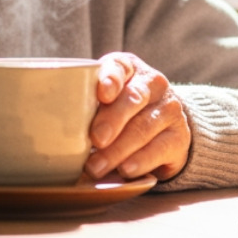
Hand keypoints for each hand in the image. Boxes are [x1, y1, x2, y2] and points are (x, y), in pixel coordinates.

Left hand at [84, 52, 190, 181]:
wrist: (161, 129)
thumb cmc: (119, 112)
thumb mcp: (103, 101)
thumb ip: (86, 105)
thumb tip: (59, 126)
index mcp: (130, 68)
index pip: (120, 67)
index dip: (110, 78)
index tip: (102, 94)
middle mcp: (153, 84)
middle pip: (134, 98)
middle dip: (113, 119)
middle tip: (96, 139)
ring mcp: (170, 109)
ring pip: (144, 127)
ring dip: (118, 149)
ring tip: (97, 167)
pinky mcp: (179, 136)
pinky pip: (160, 148)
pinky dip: (140, 161)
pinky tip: (126, 170)